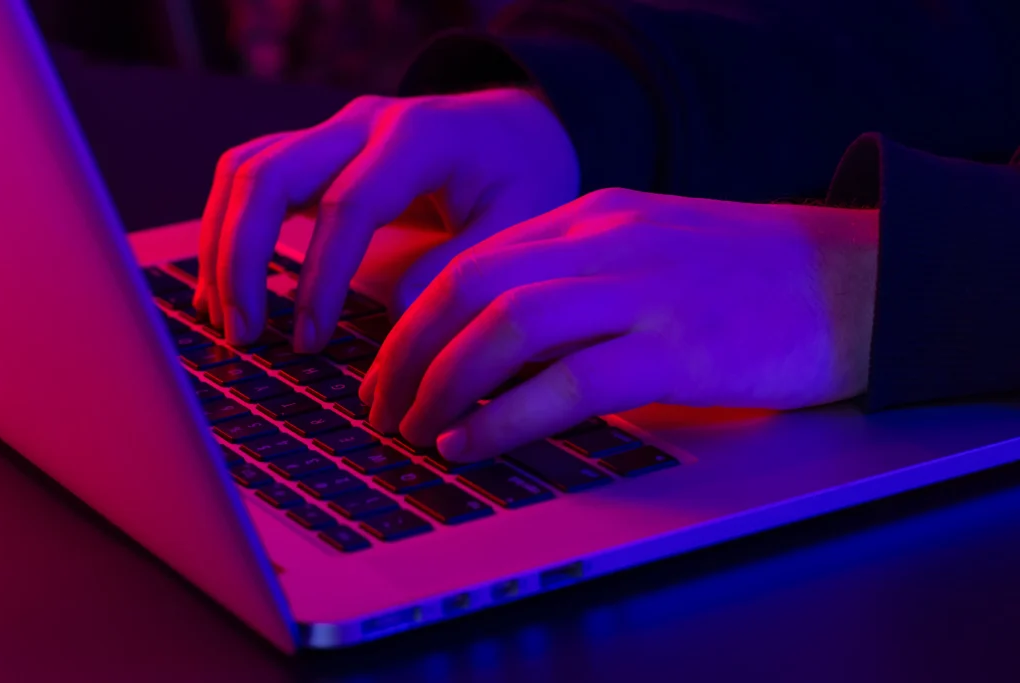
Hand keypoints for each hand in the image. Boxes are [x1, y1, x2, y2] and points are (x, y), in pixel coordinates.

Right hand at [194, 88, 578, 349]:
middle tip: (243, 334)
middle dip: (240, 258)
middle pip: (267, 174)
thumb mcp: (520, 226)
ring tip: (226, 320)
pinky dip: (229, 230)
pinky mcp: (319, 152)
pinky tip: (228, 287)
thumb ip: (458, 270)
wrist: (517, 133)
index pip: (347, 204)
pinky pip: (252, 179)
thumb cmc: (523, 180)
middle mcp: (363, 122)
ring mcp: (333, 131)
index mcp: (418, 135)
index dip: (320, 279)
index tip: (309, 342)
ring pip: (244, 171)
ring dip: (221, 246)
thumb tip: (392, 329)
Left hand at [360, 189, 879, 461]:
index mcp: (594, 217)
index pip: (473, 260)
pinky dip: (505, 417)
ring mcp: (644, 290)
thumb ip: (575, 278)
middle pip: (470, 286)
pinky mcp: (680, 348)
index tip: (389, 367)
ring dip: (443, 384)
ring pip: (507, 326)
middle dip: (407, 352)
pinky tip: (474, 445)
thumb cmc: (748, 277)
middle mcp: (607, 241)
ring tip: (416, 430)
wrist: (856, 280)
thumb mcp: (648, 250)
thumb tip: (493, 338)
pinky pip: (569, 381)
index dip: (413, 319)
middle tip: (382, 406)